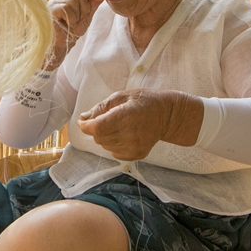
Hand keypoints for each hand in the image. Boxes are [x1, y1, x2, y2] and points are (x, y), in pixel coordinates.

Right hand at [44, 0, 102, 69]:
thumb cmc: (71, 31)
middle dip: (84, 6)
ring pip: (72, 0)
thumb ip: (92, 5)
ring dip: (77, 15)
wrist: (61, 45)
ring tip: (72, 23)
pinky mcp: (50, 9)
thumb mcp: (86, 17)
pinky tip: (67, 25)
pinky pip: (65, 8)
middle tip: (81, 18)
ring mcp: (53, 2)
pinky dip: (70, 18)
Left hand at [77, 89, 200, 160]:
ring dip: (106, 137)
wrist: (167, 115)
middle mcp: (130, 134)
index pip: (96, 128)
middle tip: (108, 120)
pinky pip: (115, 153)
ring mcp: (135, 146)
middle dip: (97, 129)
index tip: (84, 121)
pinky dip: (114, 145)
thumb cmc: (143, 102)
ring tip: (119, 127)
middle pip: (99, 138)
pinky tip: (125, 135)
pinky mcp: (138, 154)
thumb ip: (101, 107)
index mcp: (126, 116)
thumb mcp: (121, 96)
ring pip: (105, 146)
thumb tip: (84, 118)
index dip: (85, 126)